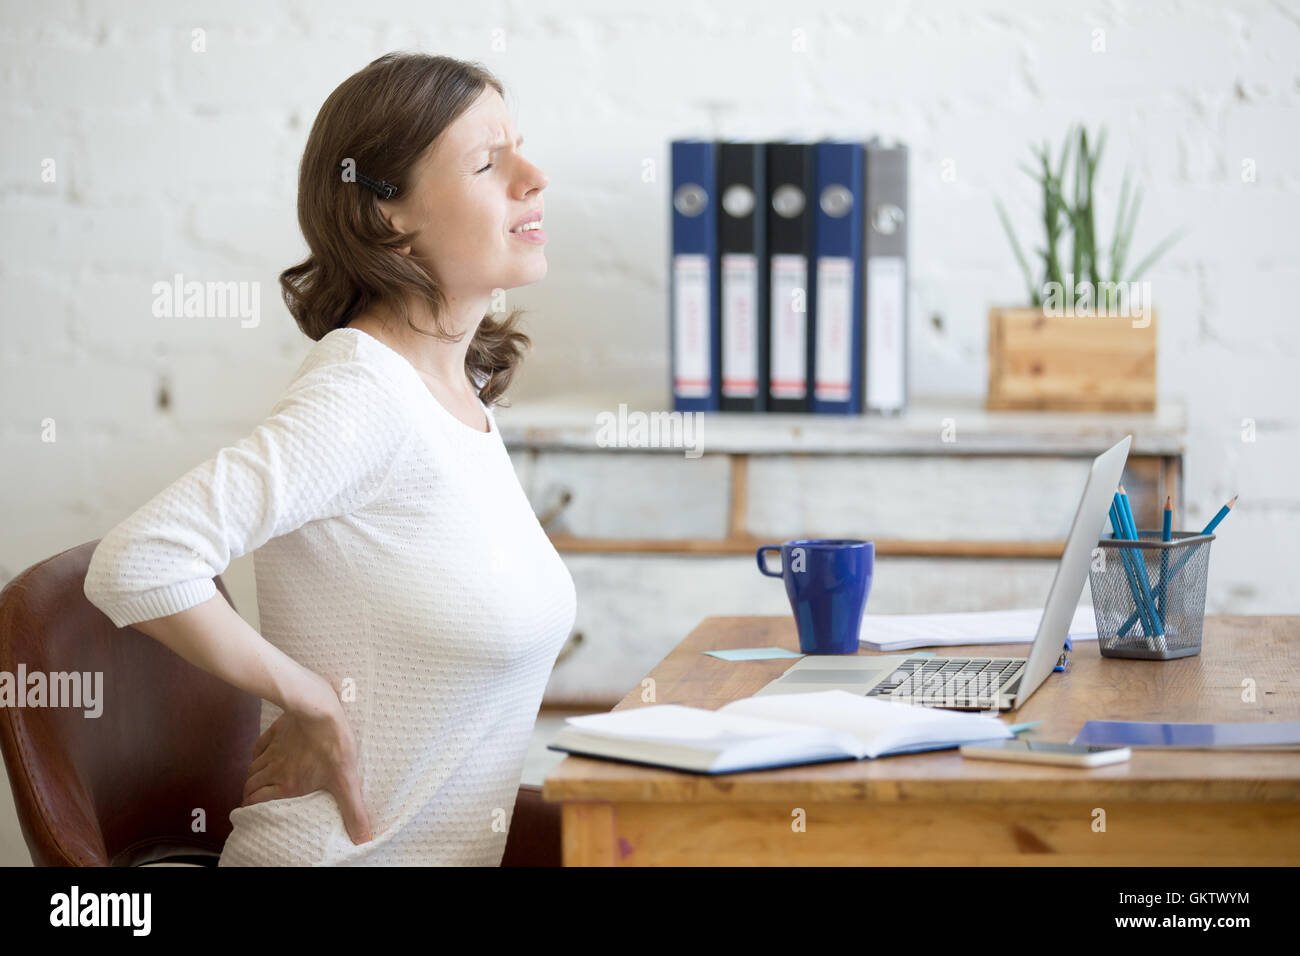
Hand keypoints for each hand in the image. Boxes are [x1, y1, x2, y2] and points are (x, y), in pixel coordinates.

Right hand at [240, 675, 372, 844]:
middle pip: (252, 785)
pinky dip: (257, 756)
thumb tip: (362, 839)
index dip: (252, 809)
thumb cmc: (333, 744)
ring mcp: (274, 749)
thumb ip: (353, 811)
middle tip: (252, 801)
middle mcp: (275, 769)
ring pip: (254, 768)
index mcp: (288, 784)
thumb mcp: (346, 781)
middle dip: (249, 795)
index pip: (258, 801)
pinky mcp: (276, 732)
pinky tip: (262, 757)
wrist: (320, 709)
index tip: (251, 814)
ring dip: (252, 777)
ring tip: (255, 784)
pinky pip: (259, 747)